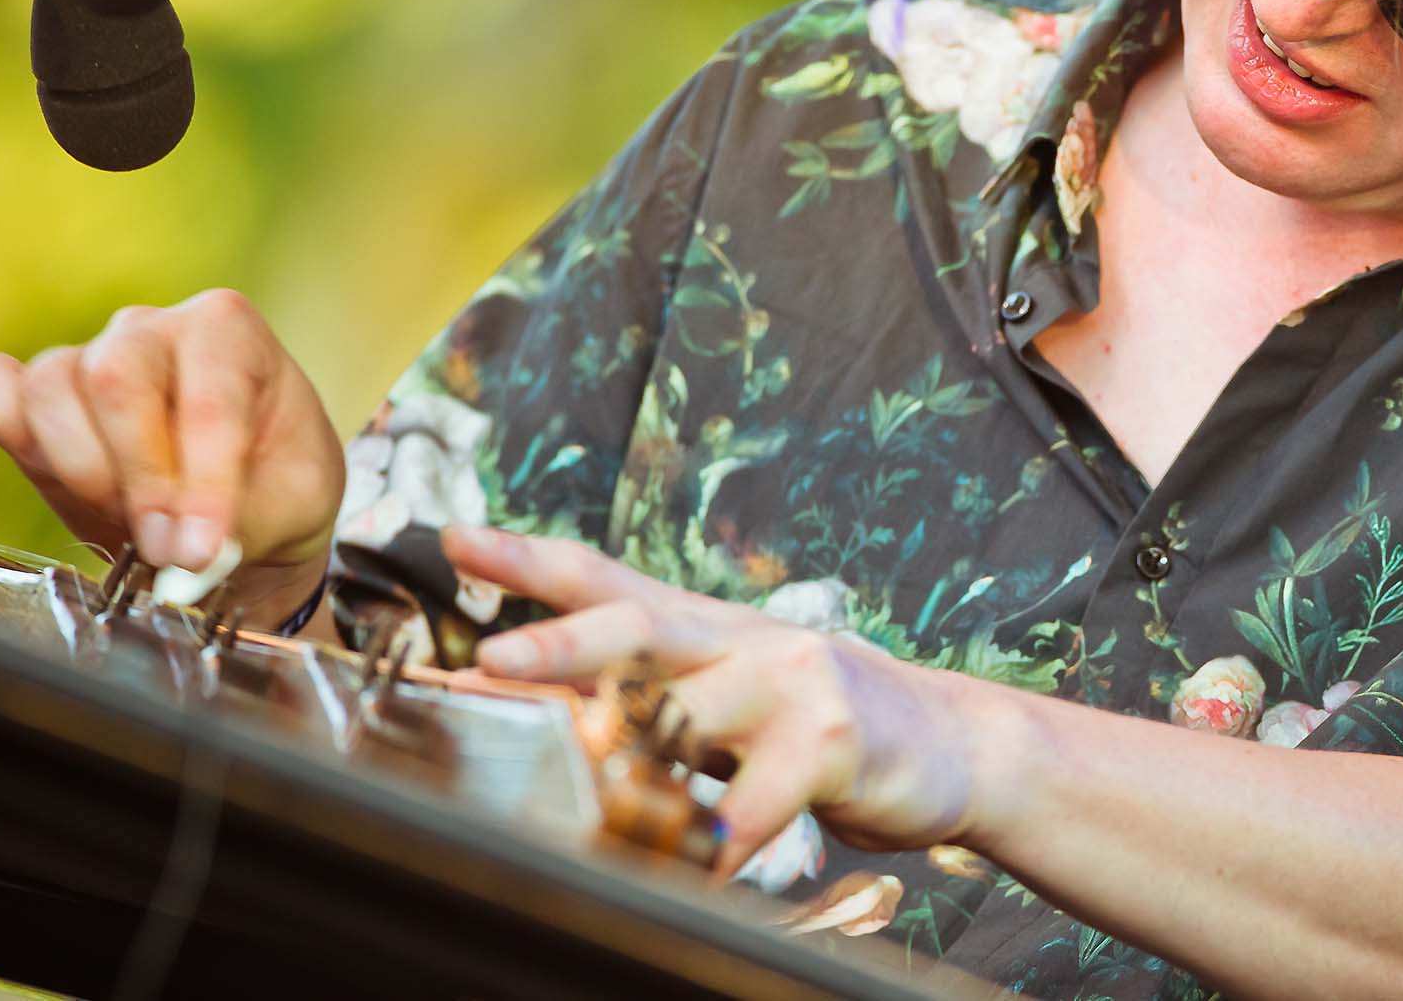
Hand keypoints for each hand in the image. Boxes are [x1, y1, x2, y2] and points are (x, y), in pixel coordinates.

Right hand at [0, 288, 345, 576]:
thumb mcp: (292, 503)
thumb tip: (185, 549)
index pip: (211, 400)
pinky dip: (17, 438)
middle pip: (117, 380)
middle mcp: (154, 328)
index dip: (203, 484)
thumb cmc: (276, 486)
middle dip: (140, 480)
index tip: (199, 549)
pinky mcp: (38, 391)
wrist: (245, 501)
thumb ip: (244, 522)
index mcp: (231, 333)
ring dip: (85, 474)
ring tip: (130, 521)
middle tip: (164, 548)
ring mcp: (90, 352)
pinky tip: (60, 478)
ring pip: (53, 390)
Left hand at [443, 524, 1001, 876]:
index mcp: (700, 625)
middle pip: (637, 627)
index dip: (528, 556)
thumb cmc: (812, 726)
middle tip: (492, 660)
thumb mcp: (726, 696)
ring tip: (574, 784)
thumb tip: (537, 711)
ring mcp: (790, 682)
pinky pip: (760, 801)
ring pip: (692, 711)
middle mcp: (739, 637)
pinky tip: (693, 864)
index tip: (454, 538)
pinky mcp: (833, 739)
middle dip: (560, 642)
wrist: (948, 740)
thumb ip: (650, 696)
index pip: (604, 577)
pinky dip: (719, 840)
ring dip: (630, 751)